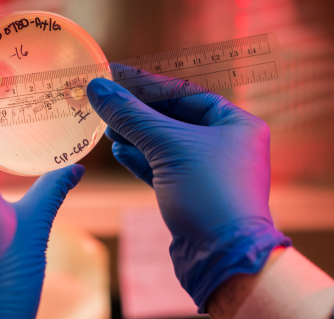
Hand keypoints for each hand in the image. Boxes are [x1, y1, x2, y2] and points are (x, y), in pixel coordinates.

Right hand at [87, 77, 289, 312]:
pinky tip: (120, 151)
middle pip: (173, 118)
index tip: (113, 74)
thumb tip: (98, 88)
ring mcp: (209, 171)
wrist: (223, 260)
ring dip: (135, 135)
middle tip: (104, 101)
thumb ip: (131, 115)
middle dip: (137, 111)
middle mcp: (226, 145)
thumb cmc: (209, 194)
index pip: (183, 94)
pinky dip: (141, 159)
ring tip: (107, 126)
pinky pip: (163, 168)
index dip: (145, 83)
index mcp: (235, 124)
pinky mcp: (193, 195)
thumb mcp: (168, 146)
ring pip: (165, 145)